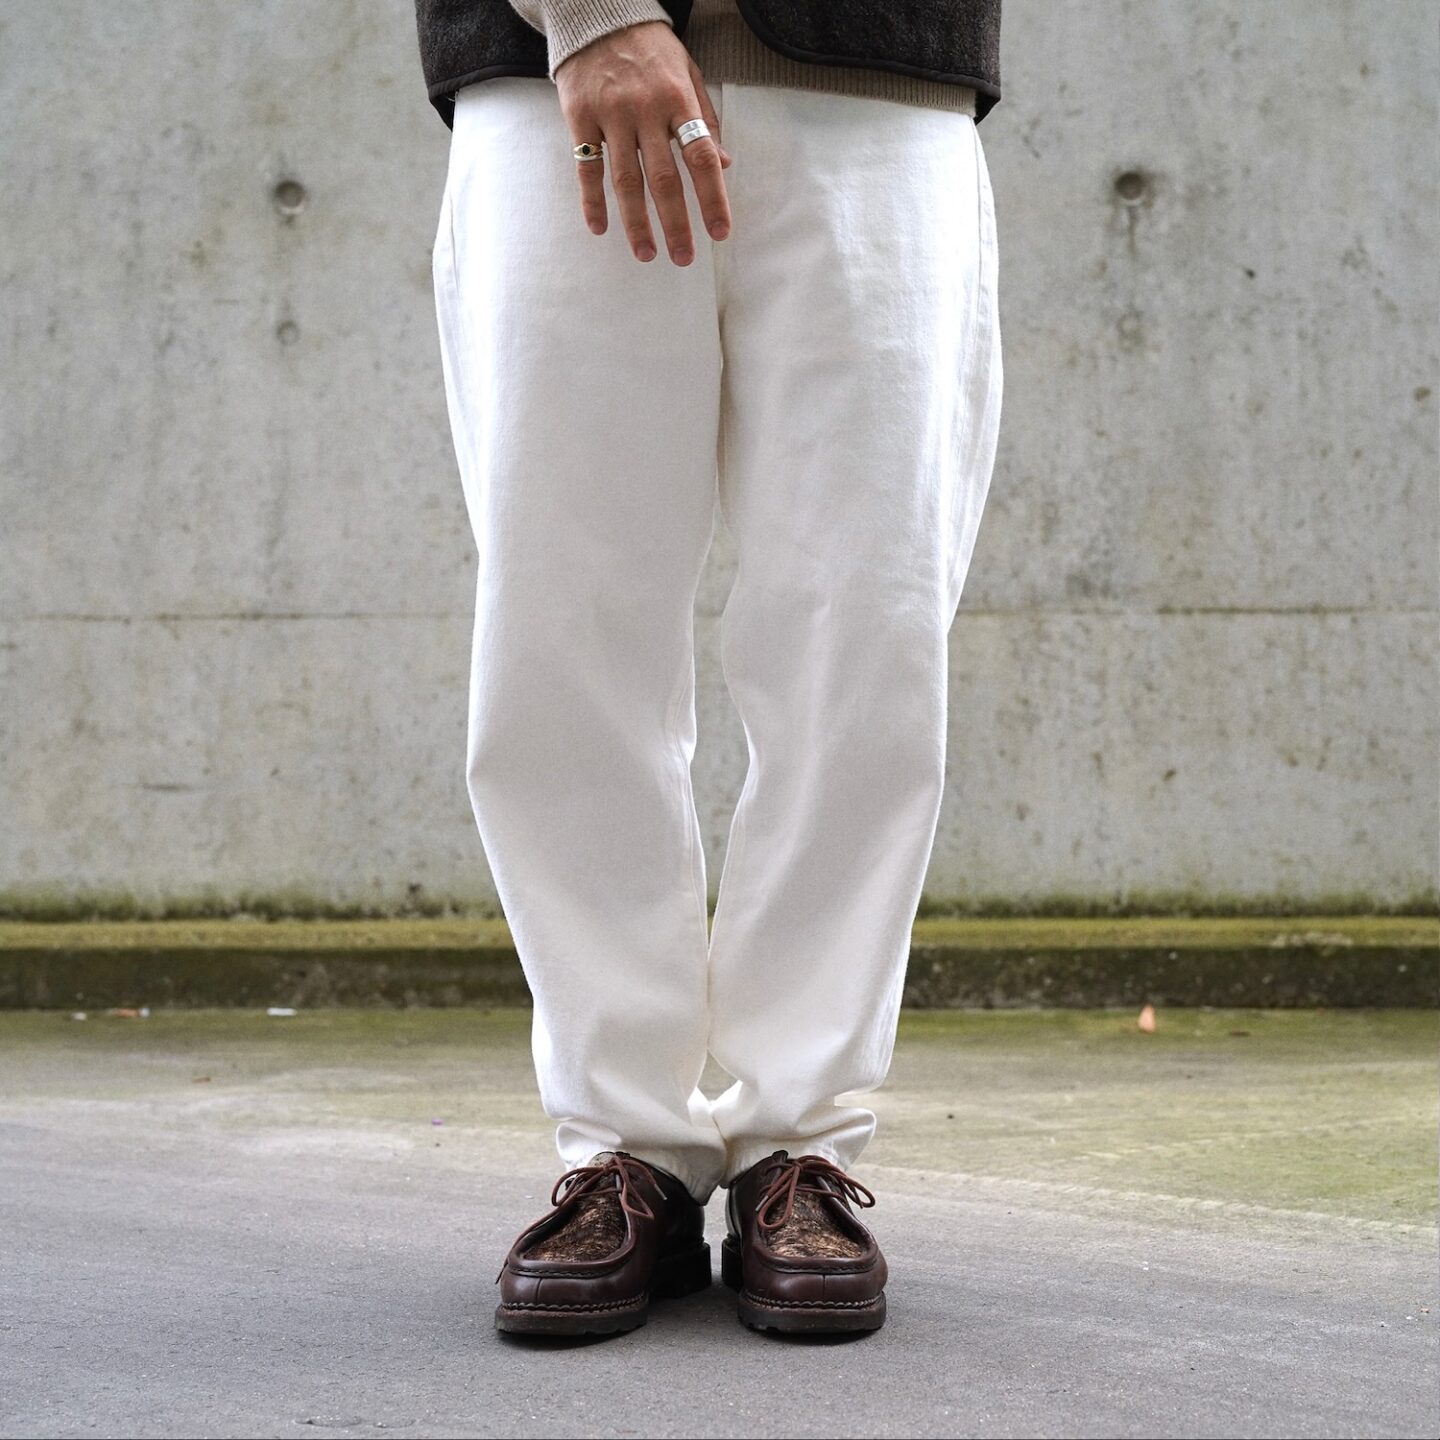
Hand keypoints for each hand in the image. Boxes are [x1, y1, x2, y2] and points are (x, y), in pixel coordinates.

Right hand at [554, 20, 731, 264]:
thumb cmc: (649, 48)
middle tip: (683, 257)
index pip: (702, 157)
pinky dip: (591, 200)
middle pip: (664, 178)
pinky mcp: (580, 117)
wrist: (598, 12)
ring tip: (646, 254)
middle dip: (675, 223)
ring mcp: (610, 115)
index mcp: (678, 99)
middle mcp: (645, 110)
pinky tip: (599, 227)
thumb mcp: (687, 72)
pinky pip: (586, 167)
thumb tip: (724, 165)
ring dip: (636, 222)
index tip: (719, 232)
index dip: (712, 198)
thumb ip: (704, 118)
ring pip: (625, 180)